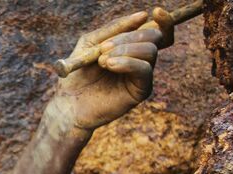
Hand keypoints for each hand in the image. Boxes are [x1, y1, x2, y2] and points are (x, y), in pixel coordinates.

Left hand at [49, 8, 174, 131]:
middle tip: (104, 48)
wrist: (69, 102)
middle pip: (154, 37)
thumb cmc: (78, 73)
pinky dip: (127, 63)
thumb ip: (114, 29)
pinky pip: (144, 70)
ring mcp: (142, 75)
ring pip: (150, 51)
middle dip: (130, 36)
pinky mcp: (141, 91)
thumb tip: (143, 15)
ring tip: (102, 60)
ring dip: (125, 50)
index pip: (156, 30)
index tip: (157, 11)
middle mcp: (140, 59)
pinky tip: (110, 65)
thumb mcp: (91, 43)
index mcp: (131, 47)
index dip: (163, 20)